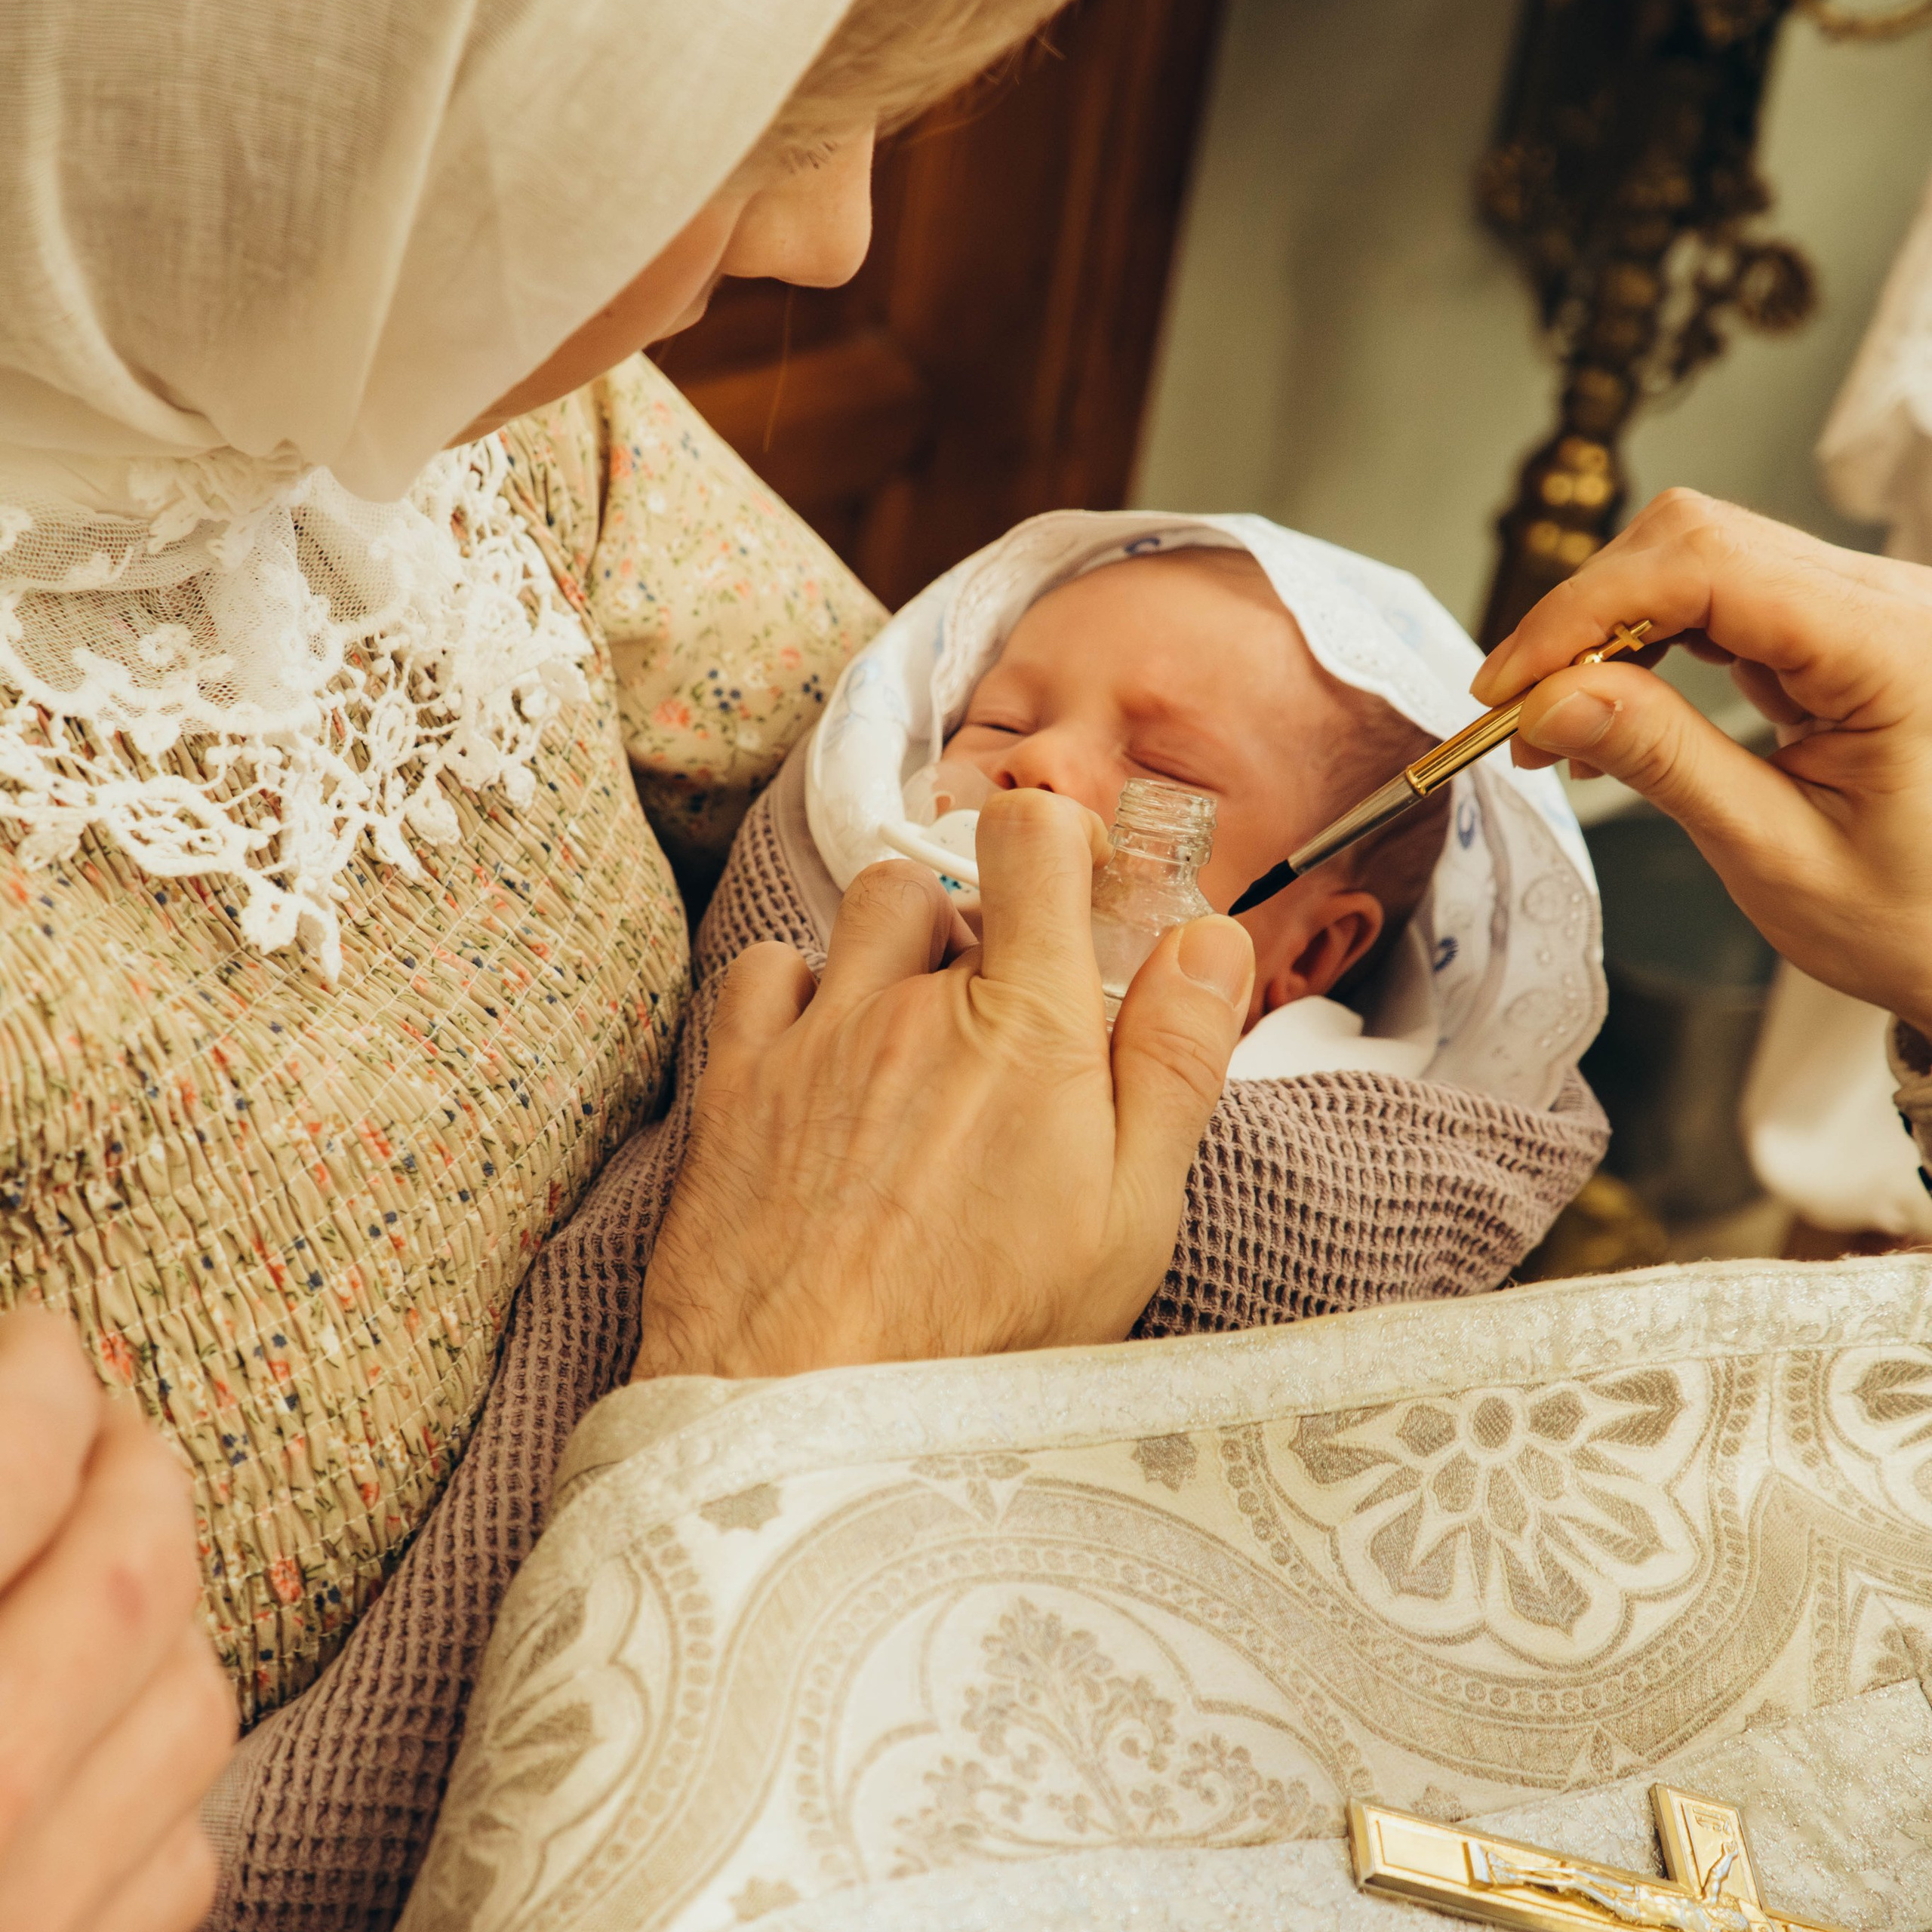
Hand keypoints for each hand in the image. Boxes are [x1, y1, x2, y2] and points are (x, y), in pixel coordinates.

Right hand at [0, 1309, 234, 1931]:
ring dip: (175, 1613)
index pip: (16, 1462)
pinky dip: (162, 1773)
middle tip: (105, 1424)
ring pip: (191, 1711)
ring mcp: (29, 1920)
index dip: (42, 1377)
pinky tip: (105, 1734)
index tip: (44, 1341)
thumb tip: (25, 1420)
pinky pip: (173, 1861)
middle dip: (136, 1472)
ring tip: (111, 1563)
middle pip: (133, 1581)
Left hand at [635, 786, 1254, 1376]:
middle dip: (976, 932)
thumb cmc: (986, 1336)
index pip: (1034, 839)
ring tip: (917, 1043)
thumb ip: (1175, 1061)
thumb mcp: (1131, 1215)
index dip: (1060, 841)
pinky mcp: (738, 1082)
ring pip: (858, 916)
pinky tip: (824, 1062)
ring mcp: (815, 1036)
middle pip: (944, 885)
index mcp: (1024, 1024)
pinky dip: (797, 994)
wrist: (807, 1415)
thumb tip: (1210, 942)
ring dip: (892, 952)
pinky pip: (764, 972)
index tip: (1077, 891)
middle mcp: (911, 1004)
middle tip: (1001, 1027)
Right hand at [1472, 489, 1931, 1036]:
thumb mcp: (1774, 853)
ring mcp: (1861, 607)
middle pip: (1694, 541)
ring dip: (1604, 629)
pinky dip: (1642, 644)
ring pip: (1696, 557)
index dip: (1584, 612)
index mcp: (1892, 649)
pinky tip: (1608, 708)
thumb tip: (1549, 700)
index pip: (1708, 568)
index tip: (1507, 686)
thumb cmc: (1912, 916)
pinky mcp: (1833, 628)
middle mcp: (1886, 602)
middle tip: (1515, 712)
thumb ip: (1663, 762)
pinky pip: (1716, 598)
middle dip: (1582, 618)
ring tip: (1554, 721)